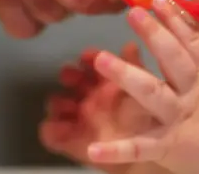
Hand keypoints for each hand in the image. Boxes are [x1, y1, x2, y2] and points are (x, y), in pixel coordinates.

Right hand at [39, 43, 169, 173]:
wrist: (147, 153)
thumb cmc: (146, 118)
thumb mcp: (146, 89)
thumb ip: (138, 68)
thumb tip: (131, 45)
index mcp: (108, 81)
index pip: (93, 63)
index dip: (90, 57)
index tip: (88, 55)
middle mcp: (90, 96)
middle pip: (70, 79)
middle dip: (68, 75)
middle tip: (69, 75)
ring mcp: (79, 117)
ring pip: (58, 104)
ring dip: (57, 102)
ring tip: (64, 104)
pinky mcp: (71, 140)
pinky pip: (53, 135)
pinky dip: (51, 131)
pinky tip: (55, 127)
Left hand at [86, 0, 198, 173]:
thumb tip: (183, 38)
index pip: (191, 43)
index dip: (176, 20)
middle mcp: (192, 93)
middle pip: (172, 59)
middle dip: (154, 34)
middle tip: (133, 12)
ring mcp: (178, 119)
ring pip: (151, 93)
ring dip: (126, 75)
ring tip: (100, 58)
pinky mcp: (168, 146)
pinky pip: (139, 147)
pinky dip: (117, 150)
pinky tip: (92, 149)